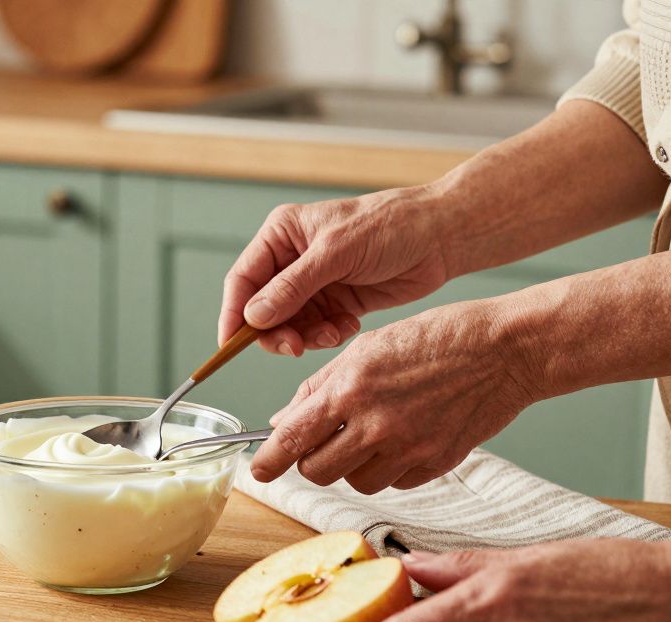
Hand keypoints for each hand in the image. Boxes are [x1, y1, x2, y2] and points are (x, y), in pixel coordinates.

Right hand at [218, 188, 451, 355]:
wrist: (440, 237)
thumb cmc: (390, 226)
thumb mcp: (336, 253)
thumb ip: (292, 287)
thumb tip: (253, 317)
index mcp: (281, 235)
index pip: (243, 280)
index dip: (233, 314)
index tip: (230, 345)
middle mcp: (291, 261)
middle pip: (261, 310)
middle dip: (276, 332)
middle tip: (295, 346)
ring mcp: (313, 284)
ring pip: (288, 326)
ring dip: (306, 336)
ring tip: (333, 332)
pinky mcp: (335, 303)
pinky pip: (315, 331)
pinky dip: (327, 335)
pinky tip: (348, 325)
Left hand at [251, 299, 536, 491]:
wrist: (503, 350)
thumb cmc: (434, 339)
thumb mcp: (365, 348)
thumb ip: (319, 388)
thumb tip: (282, 423)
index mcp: (350, 389)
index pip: (292, 439)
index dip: (267, 461)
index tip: (257, 470)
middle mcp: (375, 424)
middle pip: (317, 471)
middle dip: (312, 460)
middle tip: (322, 442)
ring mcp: (408, 449)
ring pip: (355, 482)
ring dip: (352, 466)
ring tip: (369, 434)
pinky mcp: (436, 464)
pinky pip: (394, 483)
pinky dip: (389, 468)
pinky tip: (403, 437)